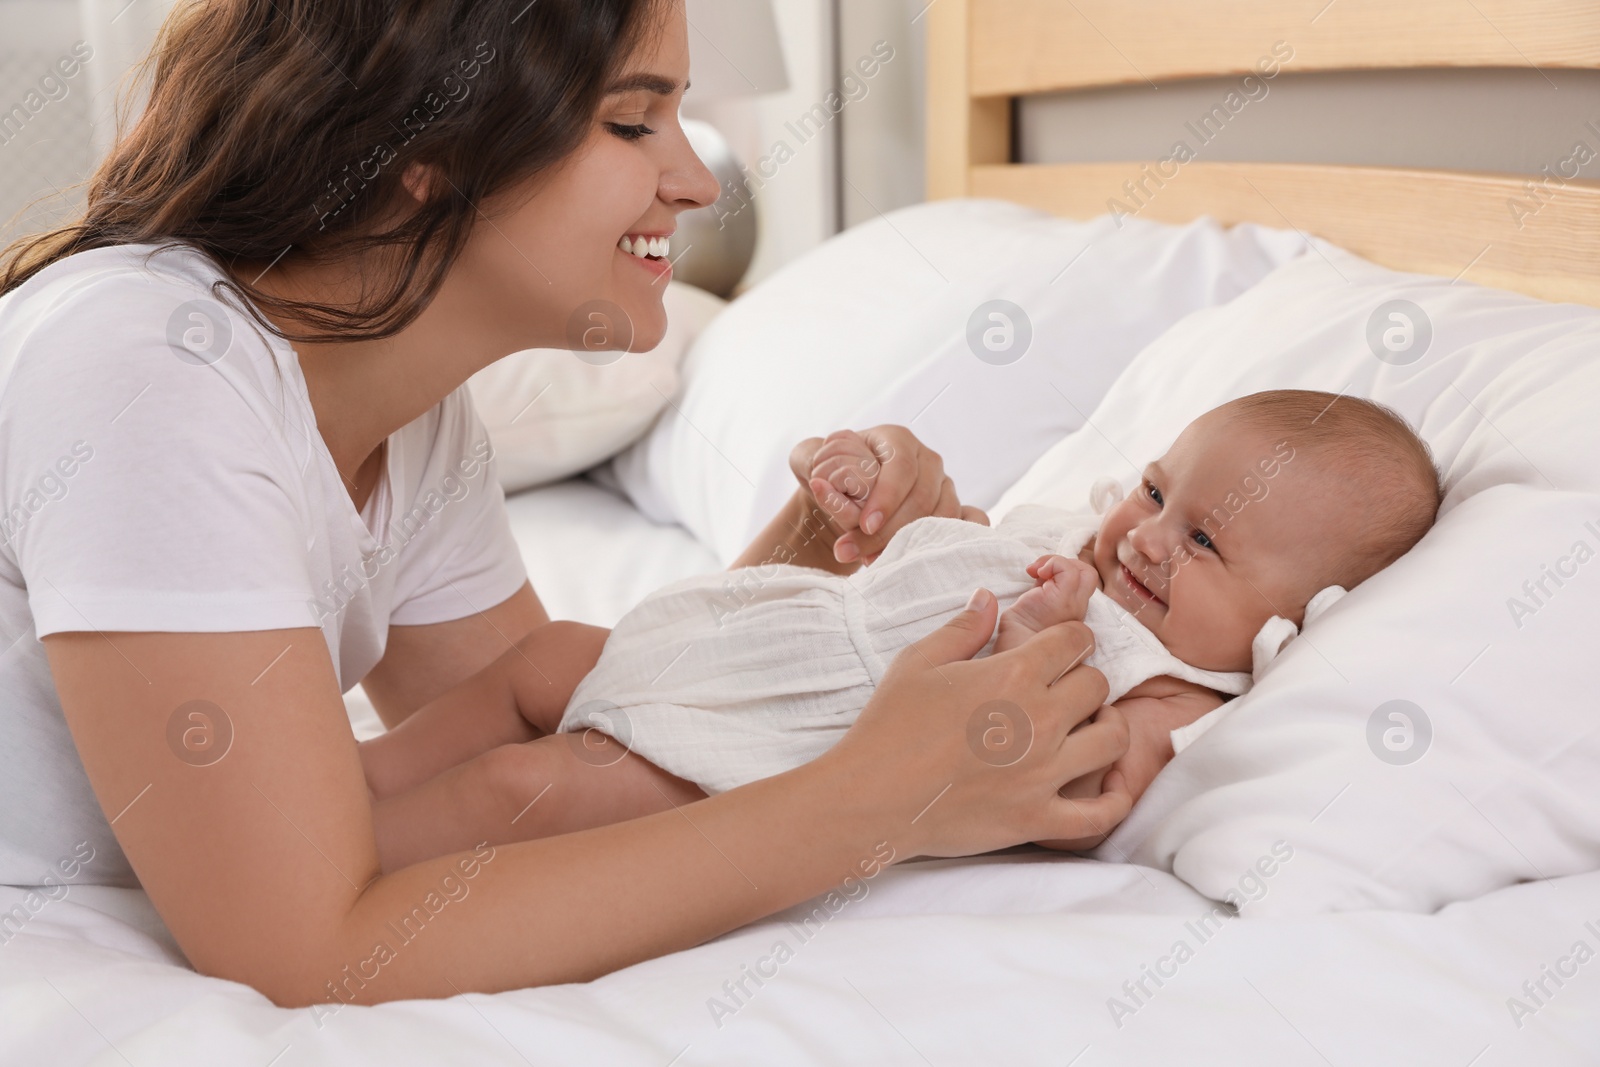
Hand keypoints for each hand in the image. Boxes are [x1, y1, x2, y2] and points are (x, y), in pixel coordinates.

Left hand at [789, 426, 987, 565]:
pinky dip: (958, 538)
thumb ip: (807, 459)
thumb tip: (821, 479)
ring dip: (911, 543)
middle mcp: (926, 460)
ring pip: (943, 514)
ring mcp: (944, 485)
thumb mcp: (809, 459)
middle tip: (854, 553)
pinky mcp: (955, 509)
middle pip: (923, 496)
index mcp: (897, 440)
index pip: (902, 466)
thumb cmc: (831, 474)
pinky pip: (973, 520)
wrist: (845, 495)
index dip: (887, 497)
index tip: (864, 525)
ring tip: (873, 561)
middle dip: (889, 530)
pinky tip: (926, 556)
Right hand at [820, 588, 1132, 858]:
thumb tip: (988, 597)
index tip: (1061, 648)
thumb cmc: (888, 726)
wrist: (870, 797)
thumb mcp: (918, 661)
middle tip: (1065, 689)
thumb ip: (963, 627)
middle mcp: (1039, 719)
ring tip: (1088, 729)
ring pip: (1113, 739)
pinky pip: (1100, 814)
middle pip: (1098, 684)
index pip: (1075, 640)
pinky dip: (1114, 802)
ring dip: (1106, 728)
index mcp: (1013, 674)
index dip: (1071, 639)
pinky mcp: (1038, 818)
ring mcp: (1044, 772)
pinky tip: (1109, 788)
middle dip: (1084, 680)